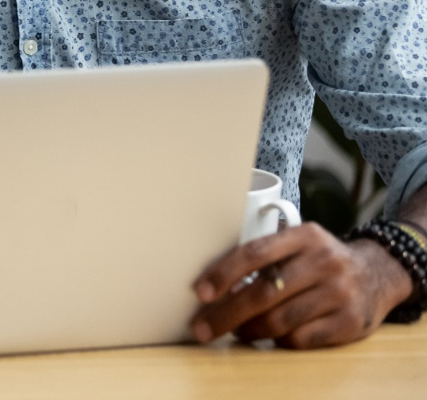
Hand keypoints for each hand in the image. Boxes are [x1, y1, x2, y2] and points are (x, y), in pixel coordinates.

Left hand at [190, 222, 413, 348]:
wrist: (378, 273)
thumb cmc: (319, 260)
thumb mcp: (298, 243)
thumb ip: (264, 256)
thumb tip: (212, 284)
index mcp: (304, 236)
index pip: (255, 253)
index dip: (223, 273)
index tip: (200, 292)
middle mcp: (324, 262)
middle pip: (264, 293)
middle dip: (226, 314)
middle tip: (202, 328)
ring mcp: (339, 293)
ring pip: (280, 321)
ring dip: (249, 330)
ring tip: (235, 330)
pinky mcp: (350, 323)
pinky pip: (301, 339)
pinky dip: (277, 341)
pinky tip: (269, 336)